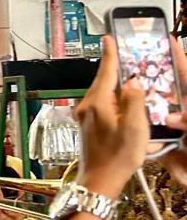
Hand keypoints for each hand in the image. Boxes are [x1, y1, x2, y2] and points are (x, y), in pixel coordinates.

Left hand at [72, 35, 152, 198]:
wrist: (100, 180)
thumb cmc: (118, 157)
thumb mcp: (134, 128)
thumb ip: (134, 101)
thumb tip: (133, 80)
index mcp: (97, 103)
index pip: (105, 72)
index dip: (110, 54)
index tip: (109, 38)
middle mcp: (87, 106)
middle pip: (103, 81)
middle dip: (114, 68)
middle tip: (125, 55)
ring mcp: (85, 116)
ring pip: (102, 92)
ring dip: (114, 84)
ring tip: (130, 78)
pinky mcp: (88, 124)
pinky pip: (101, 103)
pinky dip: (112, 98)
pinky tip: (124, 102)